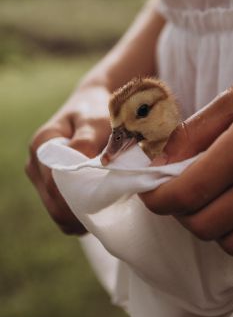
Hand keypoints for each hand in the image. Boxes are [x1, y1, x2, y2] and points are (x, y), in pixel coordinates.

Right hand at [26, 86, 110, 234]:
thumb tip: (81, 170)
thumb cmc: (97, 110)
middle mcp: (36, 162)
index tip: (107, 203)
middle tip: (111, 211)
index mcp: (42, 145)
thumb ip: (86, 143)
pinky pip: (62, 209)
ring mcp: (41, 175)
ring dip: (80, 215)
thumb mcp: (96, 121)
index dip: (78, 200)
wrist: (93, 102)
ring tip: (107, 208)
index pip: (55, 185)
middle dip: (81, 212)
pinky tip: (98, 208)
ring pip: (57, 210)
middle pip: (53, 202)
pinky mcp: (50, 184)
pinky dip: (78, 214)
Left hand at [141, 77, 232, 255]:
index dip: (157, 198)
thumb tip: (157, 164)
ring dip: (211, 223)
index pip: (186, 194)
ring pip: (229, 242)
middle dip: (181, 211)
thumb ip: (193, 132)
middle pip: (204, 225)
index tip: (149, 191)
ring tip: (214, 195)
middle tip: (180, 190)